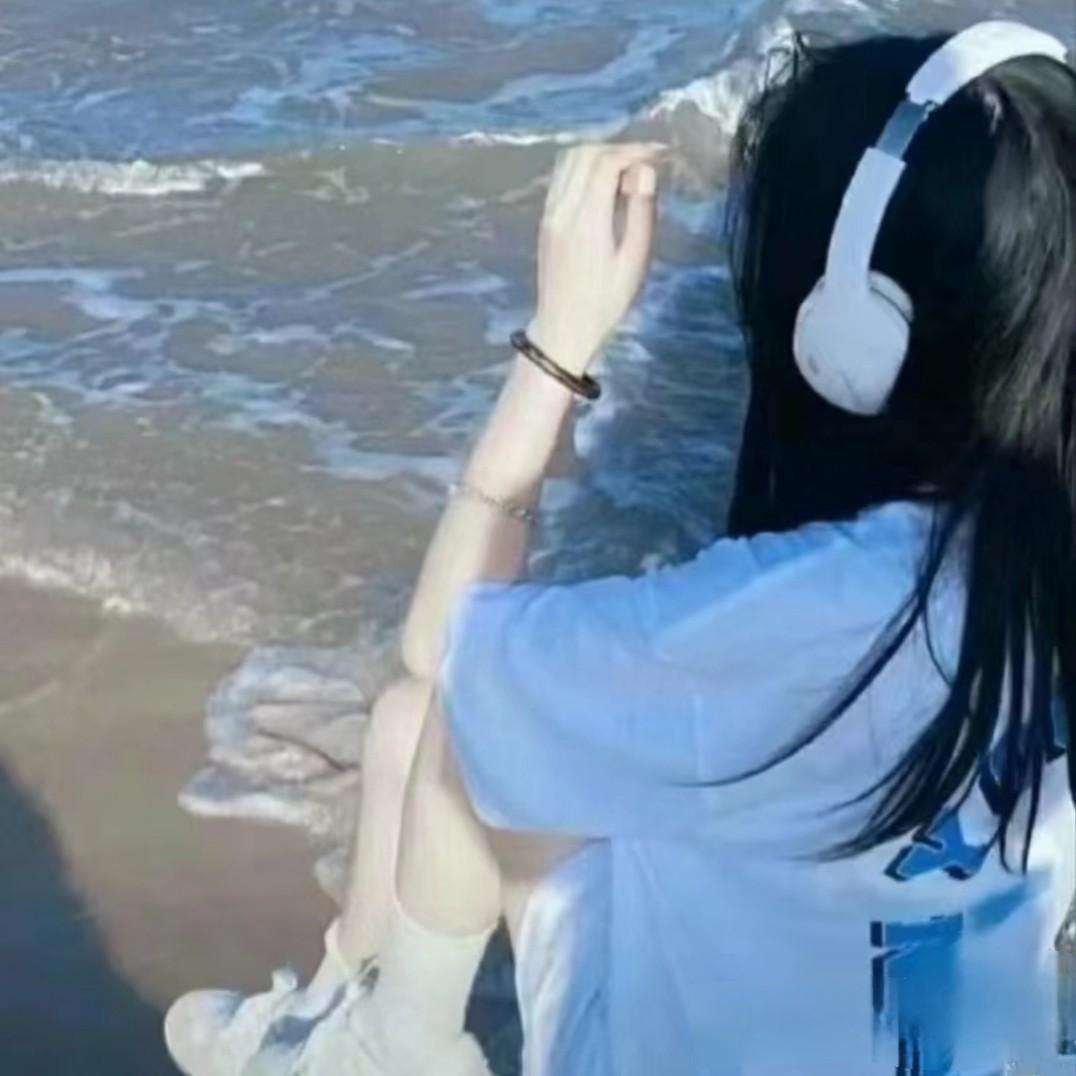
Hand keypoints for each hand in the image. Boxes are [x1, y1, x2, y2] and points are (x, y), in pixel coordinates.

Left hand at [526, 140, 665, 375]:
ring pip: (568, 161)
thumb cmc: (605, 303)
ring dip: (598, 155)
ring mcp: (549, 213)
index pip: (606, 163)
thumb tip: (644, 171)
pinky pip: (561, 178)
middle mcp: (562, 210)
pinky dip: (583, 168)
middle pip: (584, 153)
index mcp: (586, 221)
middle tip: (644, 162)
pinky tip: (603, 185)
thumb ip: (640, 212)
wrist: (563, 329)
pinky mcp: (544, 220)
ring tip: (625, 170)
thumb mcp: (634, 262)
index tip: (659, 154)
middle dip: (617, 148)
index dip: (634, 150)